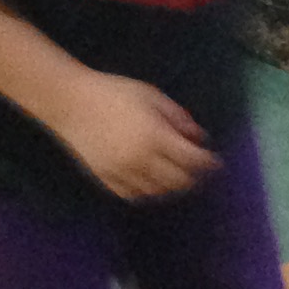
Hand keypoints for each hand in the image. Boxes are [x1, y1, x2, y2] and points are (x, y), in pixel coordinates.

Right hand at [52, 70, 218, 200]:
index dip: (209, 163)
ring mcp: (123, 173)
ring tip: (178, 175)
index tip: (217, 162)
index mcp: (155, 136)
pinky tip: (153, 182)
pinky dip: (149, 192)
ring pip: (158, 192)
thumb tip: (199, 137)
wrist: (71, 103)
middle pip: (178, 181)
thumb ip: (178, 118)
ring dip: (173, 186)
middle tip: (200, 171)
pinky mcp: (107, 180)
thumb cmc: (114, 93)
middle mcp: (141, 160)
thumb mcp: (152, 96)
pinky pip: (135, 195)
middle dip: (194, 178)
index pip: (192, 160)